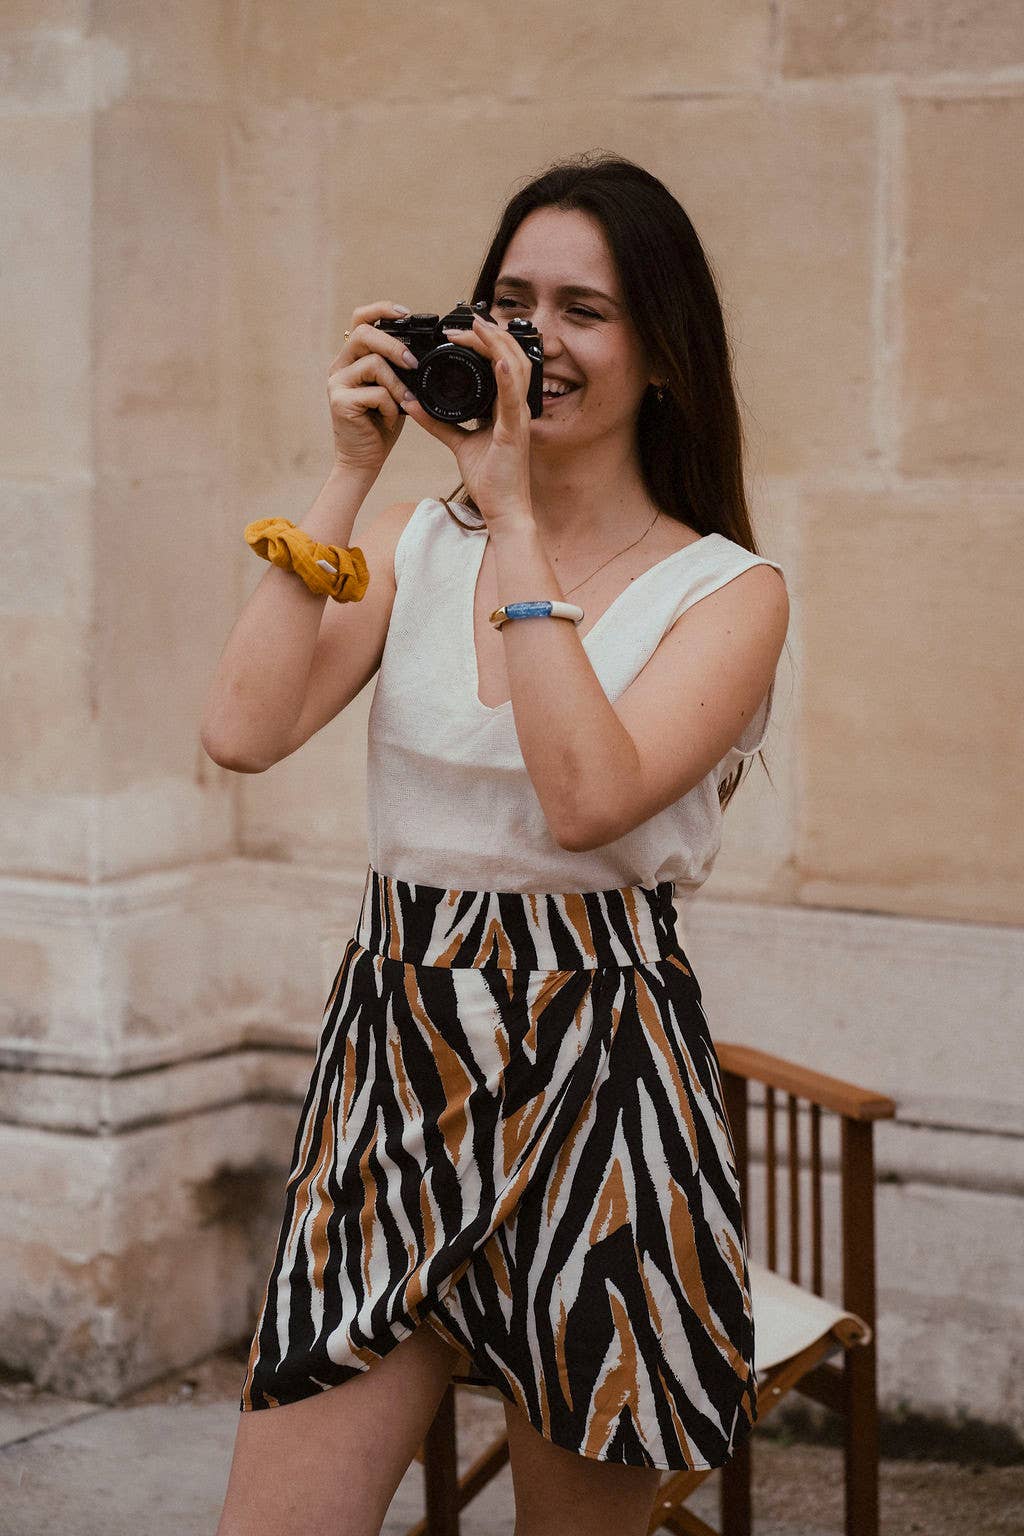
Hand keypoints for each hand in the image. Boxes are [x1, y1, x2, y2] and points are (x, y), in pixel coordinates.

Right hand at [326, 300, 419, 475]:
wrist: (364, 461)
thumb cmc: (381, 425)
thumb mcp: (394, 390)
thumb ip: (398, 368)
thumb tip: (422, 350)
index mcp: (352, 358)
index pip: (361, 319)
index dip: (382, 309)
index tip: (406, 313)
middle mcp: (340, 366)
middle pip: (364, 333)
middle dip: (394, 345)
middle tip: (413, 364)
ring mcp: (337, 383)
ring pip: (373, 364)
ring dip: (398, 384)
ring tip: (406, 402)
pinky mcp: (340, 402)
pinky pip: (376, 393)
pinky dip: (392, 407)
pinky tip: (392, 420)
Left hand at [400, 315, 533, 522]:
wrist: (502, 510)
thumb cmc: (490, 480)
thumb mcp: (459, 443)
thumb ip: (439, 422)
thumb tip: (413, 404)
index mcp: (505, 407)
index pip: (501, 362)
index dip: (486, 341)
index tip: (460, 329)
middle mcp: (516, 407)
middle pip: (511, 356)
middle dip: (490, 333)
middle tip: (465, 319)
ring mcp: (519, 418)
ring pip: (516, 368)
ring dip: (497, 344)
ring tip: (479, 326)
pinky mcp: (514, 433)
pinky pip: (513, 400)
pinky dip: (507, 377)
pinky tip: (498, 360)